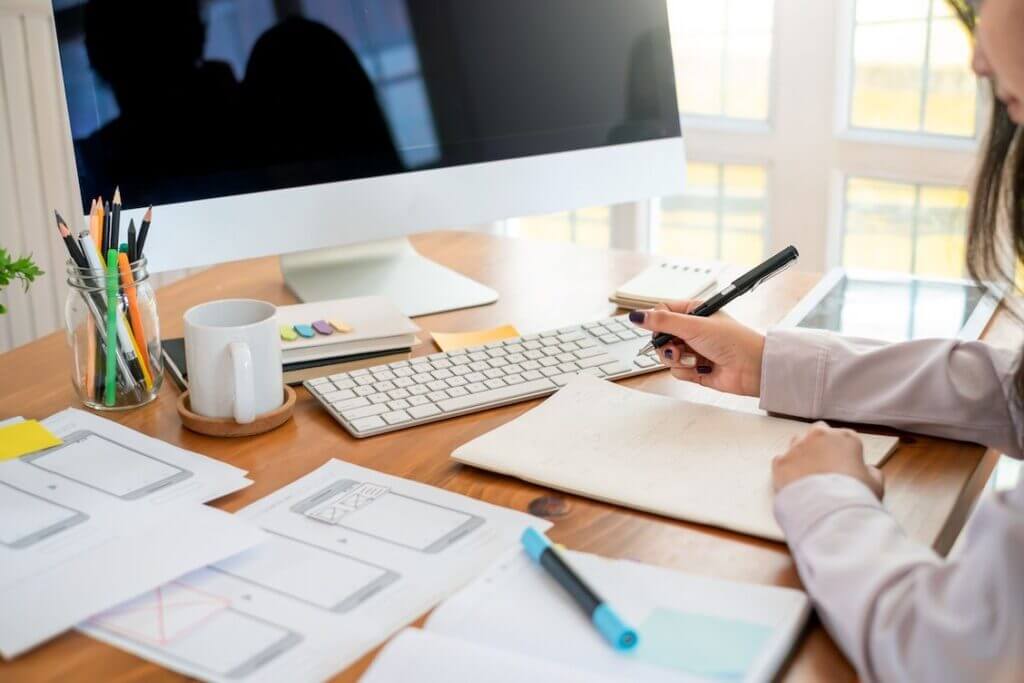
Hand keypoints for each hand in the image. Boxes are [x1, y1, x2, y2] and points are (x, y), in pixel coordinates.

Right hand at [629, 300, 765, 396]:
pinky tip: (703, 367)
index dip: (657, 322)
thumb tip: (637, 315)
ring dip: (679, 360)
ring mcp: (693, 350)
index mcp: (693, 312)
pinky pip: (676, 371)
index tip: (660, 329)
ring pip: (666, 356)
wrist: (753, 368)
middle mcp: (691, 330)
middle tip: (678, 347)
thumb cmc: (733, 341)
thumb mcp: (694, 326)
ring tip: (696, 359)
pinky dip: (688, 371)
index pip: (662, 312)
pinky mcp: (694, 368)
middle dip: (667, 346)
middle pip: (660, 337)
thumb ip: (663, 321)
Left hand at [772, 423, 883, 497]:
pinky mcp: (780, 462)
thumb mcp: (875, 484)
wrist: (829, 510)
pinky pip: (782, 461)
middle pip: (819, 432)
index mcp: (846, 438)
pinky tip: (794, 483)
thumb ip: (871, 472)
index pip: (846, 437)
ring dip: (802, 453)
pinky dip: (786, 470)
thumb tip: (867, 471)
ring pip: (797, 442)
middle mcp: (820, 436)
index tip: (845, 464)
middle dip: (821, 444)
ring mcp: (797, 447)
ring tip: (808, 475)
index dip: (844, 451)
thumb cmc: (854, 496)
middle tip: (825, 466)